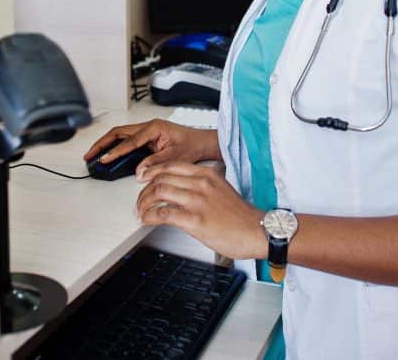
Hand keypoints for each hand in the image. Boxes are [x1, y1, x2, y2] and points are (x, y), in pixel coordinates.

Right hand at [83, 119, 218, 176]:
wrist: (202, 142)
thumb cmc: (191, 146)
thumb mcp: (174, 157)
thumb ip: (155, 163)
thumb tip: (139, 171)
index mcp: (153, 128)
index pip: (129, 141)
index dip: (115, 152)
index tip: (104, 160)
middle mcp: (147, 127)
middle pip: (118, 133)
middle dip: (102, 143)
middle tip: (89, 155)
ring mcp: (146, 131)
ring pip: (120, 135)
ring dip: (106, 144)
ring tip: (94, 155)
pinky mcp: (146, 138)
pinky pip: (126, 140)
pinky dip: (115, 147)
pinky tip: (108, 155)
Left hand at [136, 162, 267, 259]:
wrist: (258, 231)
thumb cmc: (241, 216)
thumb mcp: (221, 189)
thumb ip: (201, 185)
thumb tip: (181, 189)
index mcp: (206, 174)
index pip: (171, 165)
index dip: (152, 171)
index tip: (143, 178)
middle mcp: (200, 183)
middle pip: (161, 178)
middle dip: (144, 189)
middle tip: (139, 199)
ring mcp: (197, 201)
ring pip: (158, 192)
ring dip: (143, 202)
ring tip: (140, 211)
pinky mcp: (195, 220)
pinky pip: (163, 214)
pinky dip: (149, 216)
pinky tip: (146, 220)